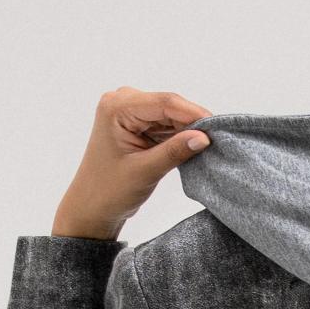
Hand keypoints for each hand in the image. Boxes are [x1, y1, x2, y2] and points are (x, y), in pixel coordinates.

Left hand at [51, 87, 212, 240]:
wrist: (92, 206)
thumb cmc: (109, 191)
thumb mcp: (145, 171)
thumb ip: (174, 152)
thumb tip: (204, 138)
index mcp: (117, 107)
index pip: (164, 102)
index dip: (193, 113)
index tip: (218, 128)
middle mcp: (122, 101)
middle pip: (168, 105)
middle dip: (192, 121)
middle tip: (217, 139)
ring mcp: (129, 111)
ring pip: (169, 115)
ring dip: (187, 129)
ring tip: (207, 145)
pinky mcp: (136, 123)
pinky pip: (164, 124)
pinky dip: (178, 135)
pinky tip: (192, 146)